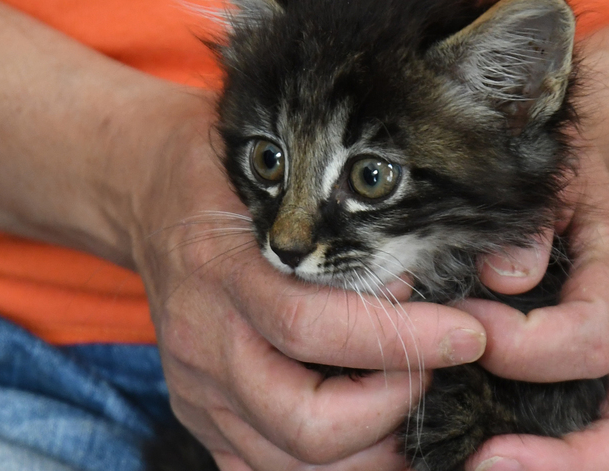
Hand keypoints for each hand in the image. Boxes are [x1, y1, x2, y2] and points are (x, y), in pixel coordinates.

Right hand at [131, 90, 488, 470]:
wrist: (143, 195)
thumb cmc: (216, 176)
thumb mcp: (270, 168)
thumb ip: (333, 216)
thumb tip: (427, 267)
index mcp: (218, 268)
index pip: (312, 327)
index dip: (400, 340)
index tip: (465, 333)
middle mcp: (202, 340)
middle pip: (304, 422)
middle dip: (393, 409)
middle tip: (437, 370)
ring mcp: (197, 388)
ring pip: (293, 462)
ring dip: (372, 446)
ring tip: (414, 401)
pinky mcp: (199, 414)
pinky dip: (328, 467)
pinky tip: (366, 434)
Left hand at [463, 147, 608, 470]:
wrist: (548, 170)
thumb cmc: (539, 173)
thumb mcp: (540, 179)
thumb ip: (529, 220)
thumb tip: (507, 277)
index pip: (590, 339)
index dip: (528, 347)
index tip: (470, 327)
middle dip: (564, 459)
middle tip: (485, 462)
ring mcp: (590, 364)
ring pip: (603, 445)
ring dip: (545, 468)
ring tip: (475, 469)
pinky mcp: (552, 375)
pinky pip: (555, 429)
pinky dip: (525, 452)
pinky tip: (465, 455)